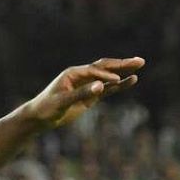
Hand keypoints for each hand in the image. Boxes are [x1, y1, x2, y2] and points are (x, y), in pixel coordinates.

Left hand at [22, 57, 143, 128]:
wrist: (39, 118)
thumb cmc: (46, 108)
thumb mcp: (62, 102)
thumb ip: (81, 94)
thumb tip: (100, 87)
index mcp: (73, 73)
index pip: (94, 71)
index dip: (105, 75)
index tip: (115, 80)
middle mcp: (82, 76)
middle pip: (105, 67)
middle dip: (122, 64)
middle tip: (139, 60)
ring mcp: (87, 85)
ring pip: (109, 76)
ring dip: (124, 71)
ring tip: (139, 64)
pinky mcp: (90, 96)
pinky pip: (108, 89)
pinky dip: (119, 85)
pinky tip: (131, 80)